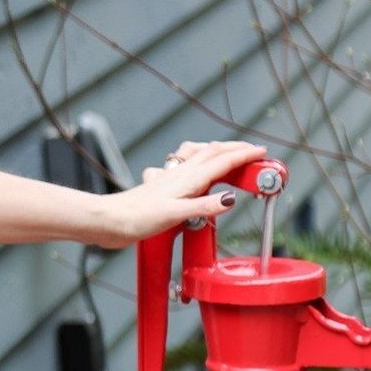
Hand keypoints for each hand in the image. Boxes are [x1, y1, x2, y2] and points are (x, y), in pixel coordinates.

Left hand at [95, 140, 267, 246]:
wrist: (108, 221)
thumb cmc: (136, 218)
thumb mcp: (175, 215)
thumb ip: (203, 207)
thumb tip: (230, 199)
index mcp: (188, 179)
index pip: (222, 161)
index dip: (244, 155)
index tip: (262, 153)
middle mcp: (179, 175)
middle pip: (212, 153)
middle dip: (235, 149)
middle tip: (253, 152)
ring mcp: (169, 180)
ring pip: (197, 158)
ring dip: (215, 152)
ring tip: (227, 153)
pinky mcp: (160, 188)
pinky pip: (183, 169)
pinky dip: (194, 164)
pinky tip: (190, 171)